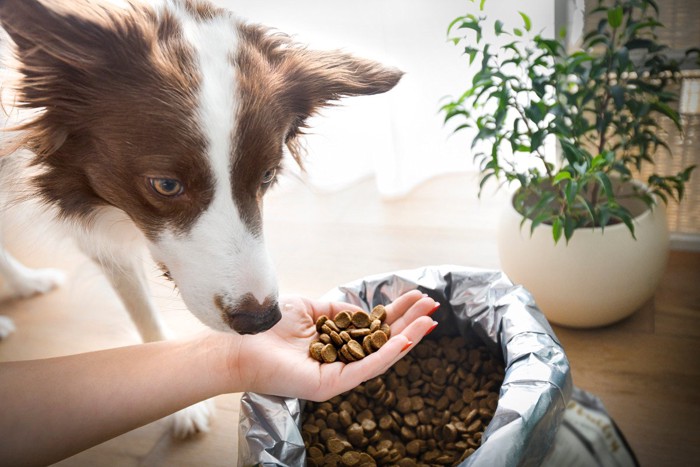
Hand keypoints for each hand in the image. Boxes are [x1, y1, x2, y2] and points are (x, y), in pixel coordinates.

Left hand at [229, 290, 437, 400]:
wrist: (241, 343)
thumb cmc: (269, 326)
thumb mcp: (310, 308)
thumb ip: (338, 310)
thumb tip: (363, 309)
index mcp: (338, 342)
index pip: (375, 327)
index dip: (397, 312)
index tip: (416, 296)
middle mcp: (342, 359)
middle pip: (384, 340)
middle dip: (410, 322)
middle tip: (433, 305)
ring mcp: (339, 373)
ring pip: (382, 355)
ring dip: (408, 337)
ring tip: (429, 320)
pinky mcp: (332, 383)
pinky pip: (367, 367)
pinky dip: (389, 353)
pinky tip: (407, 339)